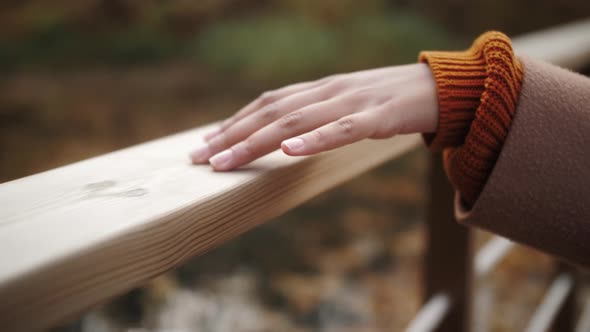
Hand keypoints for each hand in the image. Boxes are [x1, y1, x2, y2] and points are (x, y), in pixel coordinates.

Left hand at [190, 63, 437, 170]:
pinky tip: (289, 151)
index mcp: (320, 90)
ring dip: (257, 141)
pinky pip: (342, 128)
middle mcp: (328, 91)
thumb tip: (287, 140)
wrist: (441, 88)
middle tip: (200, 158)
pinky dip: (314, 140)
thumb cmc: (391, 101)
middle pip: (271, 112)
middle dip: (232, 136)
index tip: (206, 142)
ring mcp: (352, 102)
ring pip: (297, 121)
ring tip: (227, 161)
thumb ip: (319, 117)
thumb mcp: (348, 107)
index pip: (268, 103)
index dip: (234, 122)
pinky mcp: (379, 116)